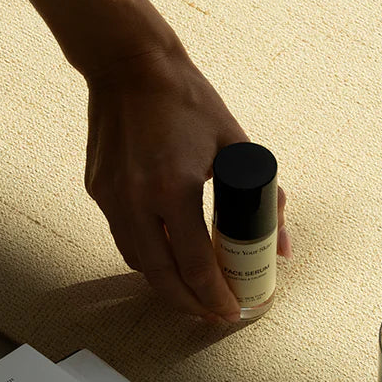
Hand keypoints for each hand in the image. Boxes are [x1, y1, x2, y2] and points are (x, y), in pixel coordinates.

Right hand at [83, 50, 289, 321]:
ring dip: (165, 284)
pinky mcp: (98, 190)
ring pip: (138, 262)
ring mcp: (111, 196)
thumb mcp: (235, 143)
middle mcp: (135, 199)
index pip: (194, 264)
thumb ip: (264, 197)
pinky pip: (124, 236)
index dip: (215, 296)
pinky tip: (167, 258)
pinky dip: (147, 256)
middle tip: (212, 316)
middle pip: (161, 277)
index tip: (231, 311)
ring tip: (193, 294)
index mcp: (173, 187)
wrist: (128, 65)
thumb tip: (283, 245)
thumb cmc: (184, 98)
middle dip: (189, 305)